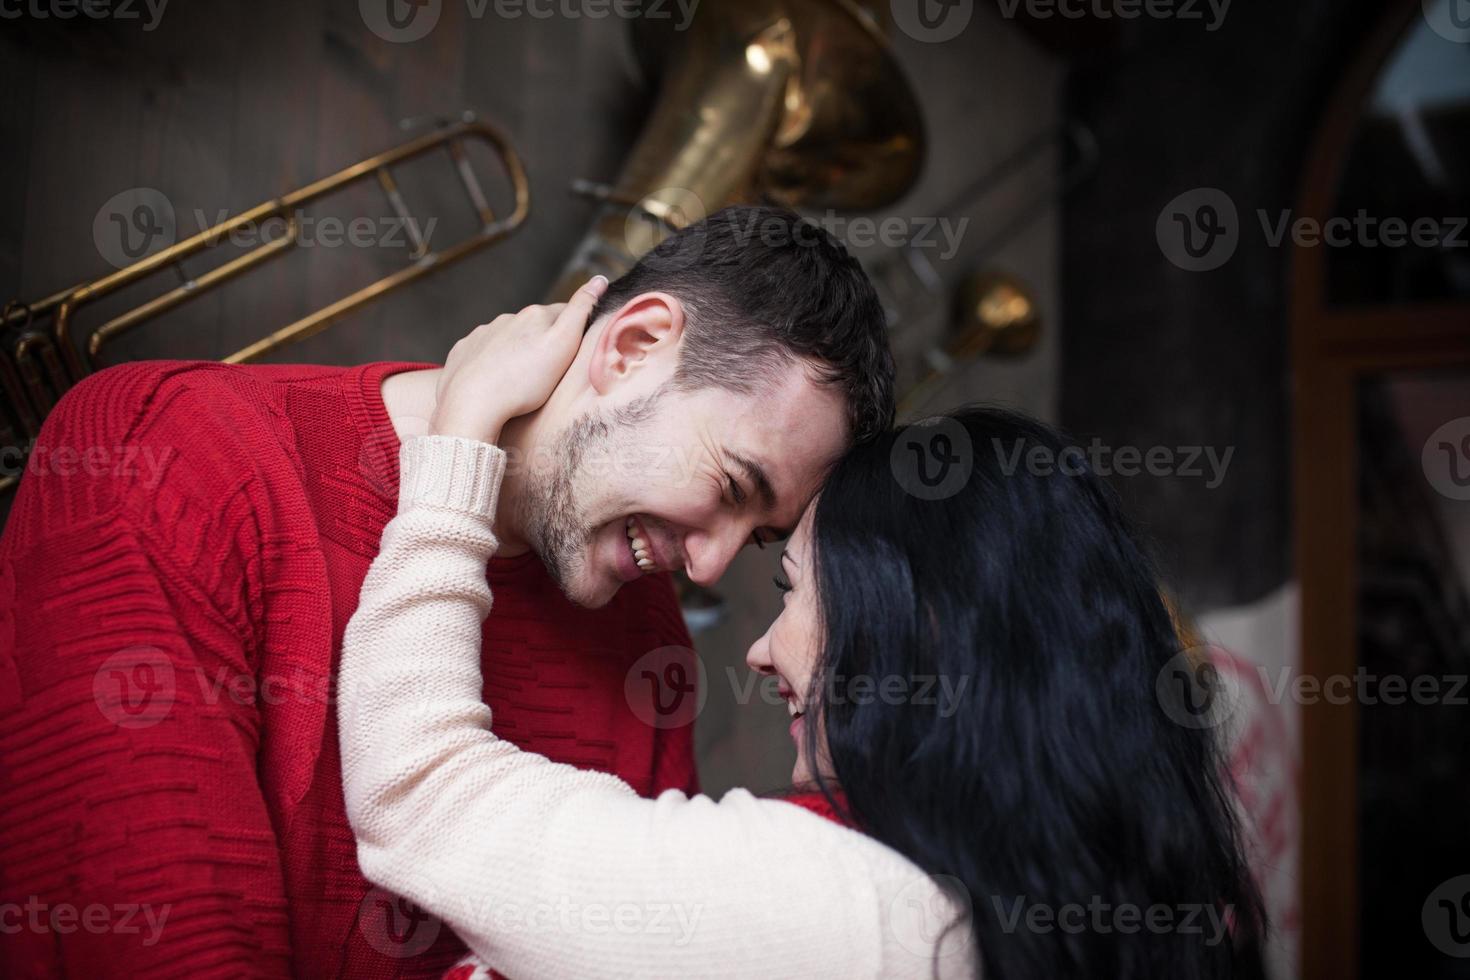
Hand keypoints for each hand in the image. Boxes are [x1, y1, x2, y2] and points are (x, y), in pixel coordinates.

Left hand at [430, 276, 608, 442]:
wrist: (472, 404)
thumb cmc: (524, 381)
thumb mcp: (564, 345)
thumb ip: (581, 310)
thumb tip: (599, 280)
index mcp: (534, 315)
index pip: (563, 314)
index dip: (574, 329)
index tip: (576, 348)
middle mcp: (506, 318)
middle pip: (533, 326)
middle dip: (542, 340)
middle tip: (550, 369)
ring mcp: (482, 334)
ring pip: (506, 338)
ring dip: (515, 351)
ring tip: (520, 378)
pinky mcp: (463, 351)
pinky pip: (481, 352)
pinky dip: (490, 361)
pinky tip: (493, 380)